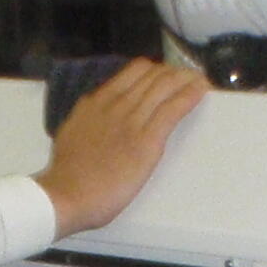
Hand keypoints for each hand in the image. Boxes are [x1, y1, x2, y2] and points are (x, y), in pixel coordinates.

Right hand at [35, 58, 207, 236]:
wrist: (66, 195)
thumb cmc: (66, 176)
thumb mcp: (70, 135)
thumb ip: (86, 121)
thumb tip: (92, 116)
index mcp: (95, 104)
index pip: (130, 74)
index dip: (151, 71)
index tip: (162, 75)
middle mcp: (115, 106)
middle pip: (150, 76)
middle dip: (171, 73)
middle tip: (186, 76)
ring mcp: (132, 121)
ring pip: (164, 87)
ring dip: (185, 80)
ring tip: (198, 79)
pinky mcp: (147, 140)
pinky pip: (172, 110)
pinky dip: (189, 96)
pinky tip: (201, 90)